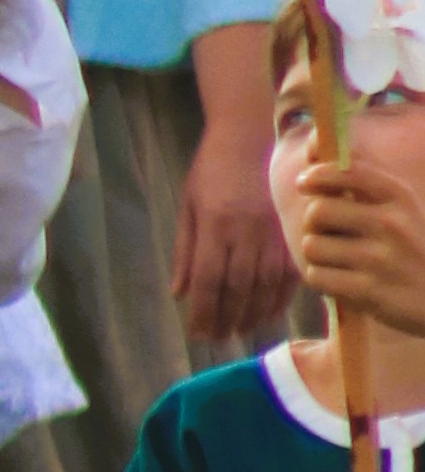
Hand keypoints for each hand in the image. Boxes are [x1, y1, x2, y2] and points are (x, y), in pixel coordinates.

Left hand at [173, 114, 297, 355]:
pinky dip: (280, 296)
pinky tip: (270, 312)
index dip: (203, 312)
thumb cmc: (212, 168)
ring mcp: (274, 231)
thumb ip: (185, 251)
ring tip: (241, 331)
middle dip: (227, 319)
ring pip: (267, 284)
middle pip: (238, 289)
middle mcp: (246, 232)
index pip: (208, 281)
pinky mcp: (292, 228)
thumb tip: (180, 294)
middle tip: (218, 339)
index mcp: (216, 226)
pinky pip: (291, 271)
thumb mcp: (188, 206)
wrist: (250, 133)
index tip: (197, 334)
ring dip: (254, 314)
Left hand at [291, 148, 424, 340]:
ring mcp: (380, 259)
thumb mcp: (402, 209)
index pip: (348, 172)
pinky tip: (341, 280)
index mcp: (400, 198)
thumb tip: (314, 149)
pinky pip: (316, 276)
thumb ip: (364, 184)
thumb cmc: (413, 249)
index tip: (304, 183)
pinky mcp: (368, 291)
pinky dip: (321, 278)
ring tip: (336, 260)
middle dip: (313, 223)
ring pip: (312, 246)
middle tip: (325, 232)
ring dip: (317, 254)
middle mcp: (391, 224)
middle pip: (317, 211)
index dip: (318, 175)